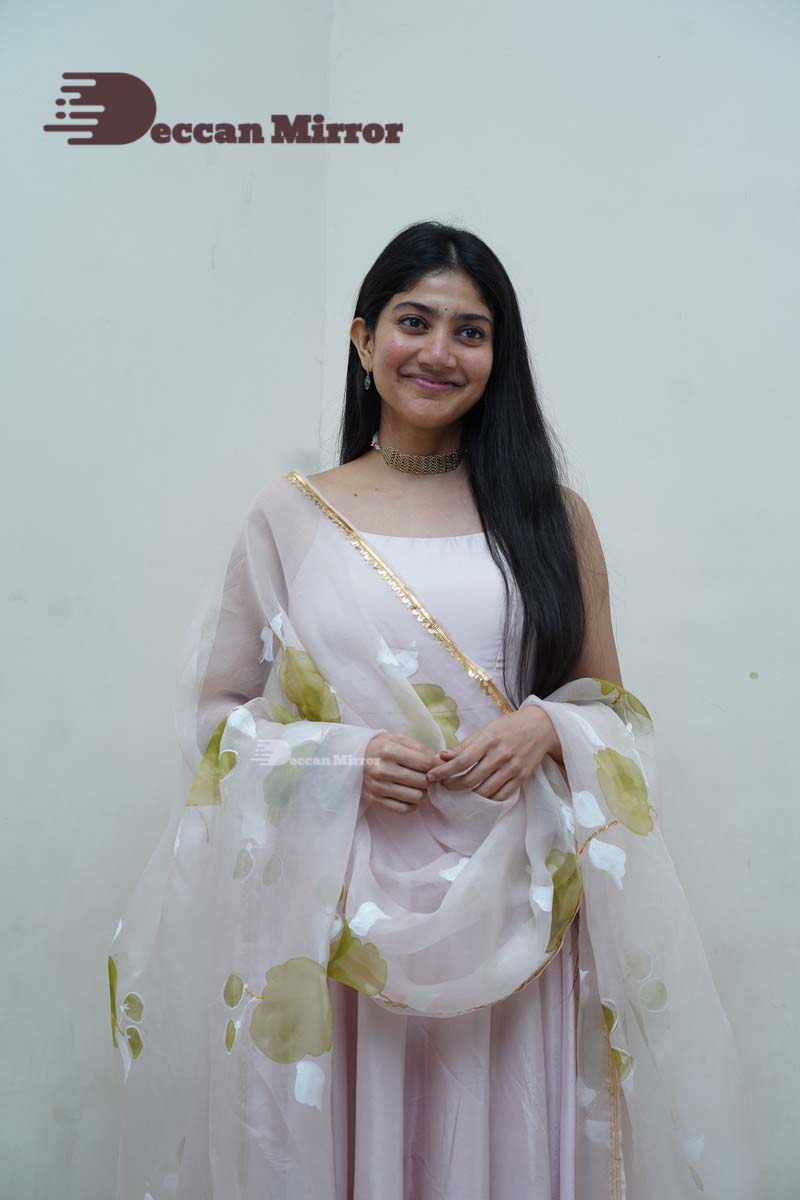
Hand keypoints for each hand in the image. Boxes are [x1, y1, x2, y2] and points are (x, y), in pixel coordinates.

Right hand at [361, 732, 439, 815]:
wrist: (352, 757)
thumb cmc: (381, 746)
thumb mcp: (398, 738)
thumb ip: (420, 748)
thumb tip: (440, 761)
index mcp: (389, 751)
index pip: (425, 763)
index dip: (437, 765)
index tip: (439, 766)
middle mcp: (382, 769)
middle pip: (422, 782)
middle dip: (429, 779)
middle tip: (426, 775)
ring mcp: (377, 787)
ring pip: (415, 797)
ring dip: (421, 792)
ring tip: (416, 785)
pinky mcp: (374, 800)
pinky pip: (404, 809)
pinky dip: (411, 804)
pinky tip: (409, 795)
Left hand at [424, 707, 560, 801]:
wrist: (541, 727)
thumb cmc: (508, 727)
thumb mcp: (485, 730)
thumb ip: (464, 745)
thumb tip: (442, 756)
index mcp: (489, 739)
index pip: (461, 761)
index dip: (444, 771)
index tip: (431, 776)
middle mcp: (501, 754)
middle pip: (471, 779)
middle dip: (453, 785)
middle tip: (443, 785)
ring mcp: (513, 768)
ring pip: (485, 791)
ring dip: (469, 795)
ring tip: (460, 790)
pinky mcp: (522, 778)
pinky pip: (501, 796)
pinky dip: (487, 799)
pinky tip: (479, 795)